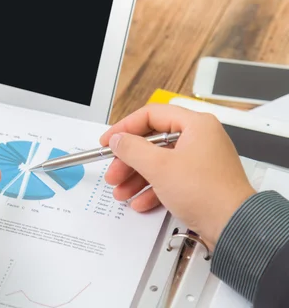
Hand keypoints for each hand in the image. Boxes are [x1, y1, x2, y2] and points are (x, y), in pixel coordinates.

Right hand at [100, 104, 255, 249]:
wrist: (234, 227)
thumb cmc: (207, 193)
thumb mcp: (159, 167)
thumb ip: (132, 149)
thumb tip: (118, 140)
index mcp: (195, 125)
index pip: (151, 115)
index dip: (125, 128)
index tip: (109, 141)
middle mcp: (199, 139)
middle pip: (152, 142)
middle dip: (128, 160)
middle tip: (114, 172)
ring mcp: (200, 161)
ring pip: (158, 163)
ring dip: (136, 177)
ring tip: (121, 191)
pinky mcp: (199, 181)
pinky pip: (169, 179)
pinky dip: (152, 189)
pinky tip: (140, 201)